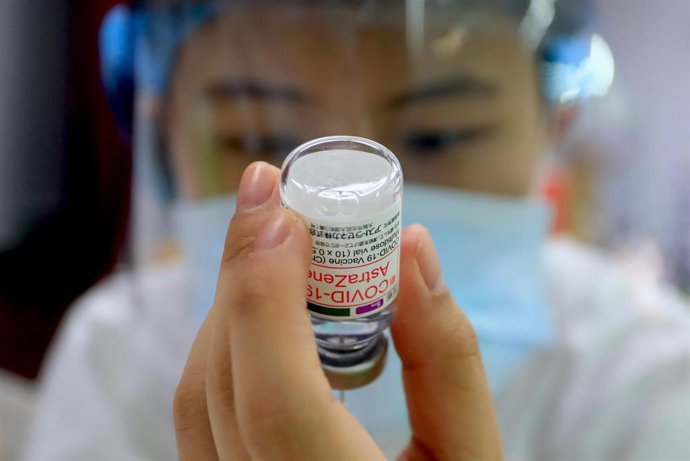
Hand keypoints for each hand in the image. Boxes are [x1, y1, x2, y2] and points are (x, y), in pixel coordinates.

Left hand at [173, 162, 503, 459]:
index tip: (281, 211)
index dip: (266, 296)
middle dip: (242, 275)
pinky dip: (227, 343)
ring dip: (230, 305)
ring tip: (272, 241)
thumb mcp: (474, 458)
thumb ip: (449, 356)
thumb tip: (412, 248)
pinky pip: (203, 412)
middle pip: (222, 384)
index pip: (277, 400)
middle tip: (270, 198)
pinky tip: (264, 307)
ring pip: (199, 397)